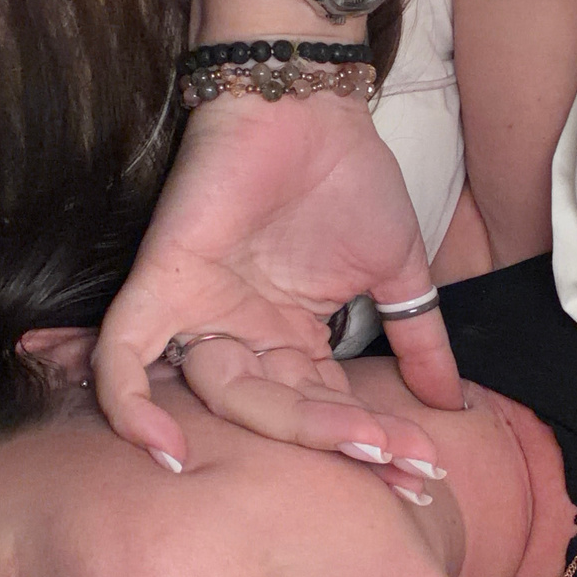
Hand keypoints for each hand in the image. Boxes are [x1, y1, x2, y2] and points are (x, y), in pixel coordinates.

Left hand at [92, 90, 463, 477]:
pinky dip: (130, 410)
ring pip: (225, 401)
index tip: (425, 473)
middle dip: (344, 443)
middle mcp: (241, 339)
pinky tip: (172, 455)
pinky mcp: (158, 287)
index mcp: (288, 342)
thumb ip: (420, 341)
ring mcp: (198, 316)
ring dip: (297, 428)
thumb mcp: (398, 271)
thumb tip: (454, 405)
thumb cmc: (349, 176)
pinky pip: (122, 362)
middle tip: (403, 462)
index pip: (322, 411)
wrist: (308, 104)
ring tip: (366, 440)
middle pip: (280, 417)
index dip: (368, 444)